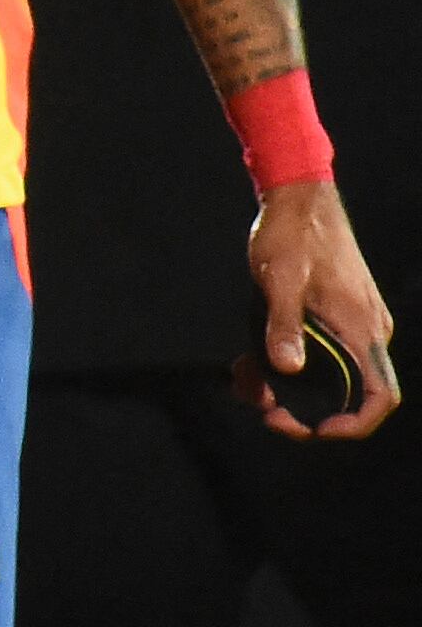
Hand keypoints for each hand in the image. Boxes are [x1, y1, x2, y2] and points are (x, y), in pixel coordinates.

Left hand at [242, 180, 396, 437]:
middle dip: (304, 409)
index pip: (381, 396)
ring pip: (327, 375)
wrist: (298, 197)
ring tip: (245, 381)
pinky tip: (249, 362)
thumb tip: (287, 367)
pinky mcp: (334, 316)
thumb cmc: (291, 235)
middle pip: (348, 394)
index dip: (356, 423)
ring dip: (287, 387)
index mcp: (362, 330)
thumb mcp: (279, 280)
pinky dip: (287, 363)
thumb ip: (282, 325)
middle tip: (261, 408)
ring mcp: (352, 325)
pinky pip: (317, 354)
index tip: (315, 429)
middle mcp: (365, 333)